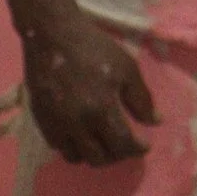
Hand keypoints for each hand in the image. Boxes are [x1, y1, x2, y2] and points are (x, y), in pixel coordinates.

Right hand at [22, 15, 155, 165]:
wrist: (52, 38)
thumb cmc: (94, 49)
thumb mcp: (127, 68)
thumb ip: (141, 99)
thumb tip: (155, 122)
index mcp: (100, 110)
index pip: (121, 144)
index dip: (136, 149)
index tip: (145, 146)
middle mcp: (76, 124)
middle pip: (99, 158)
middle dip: (117, 155)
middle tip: (126, 145)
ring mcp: (55, 125)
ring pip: (76, 157)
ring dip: (94, 154)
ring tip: (105, 142)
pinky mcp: (41, 121)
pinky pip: (58, 147)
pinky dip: (73, 147)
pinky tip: (84, 134)